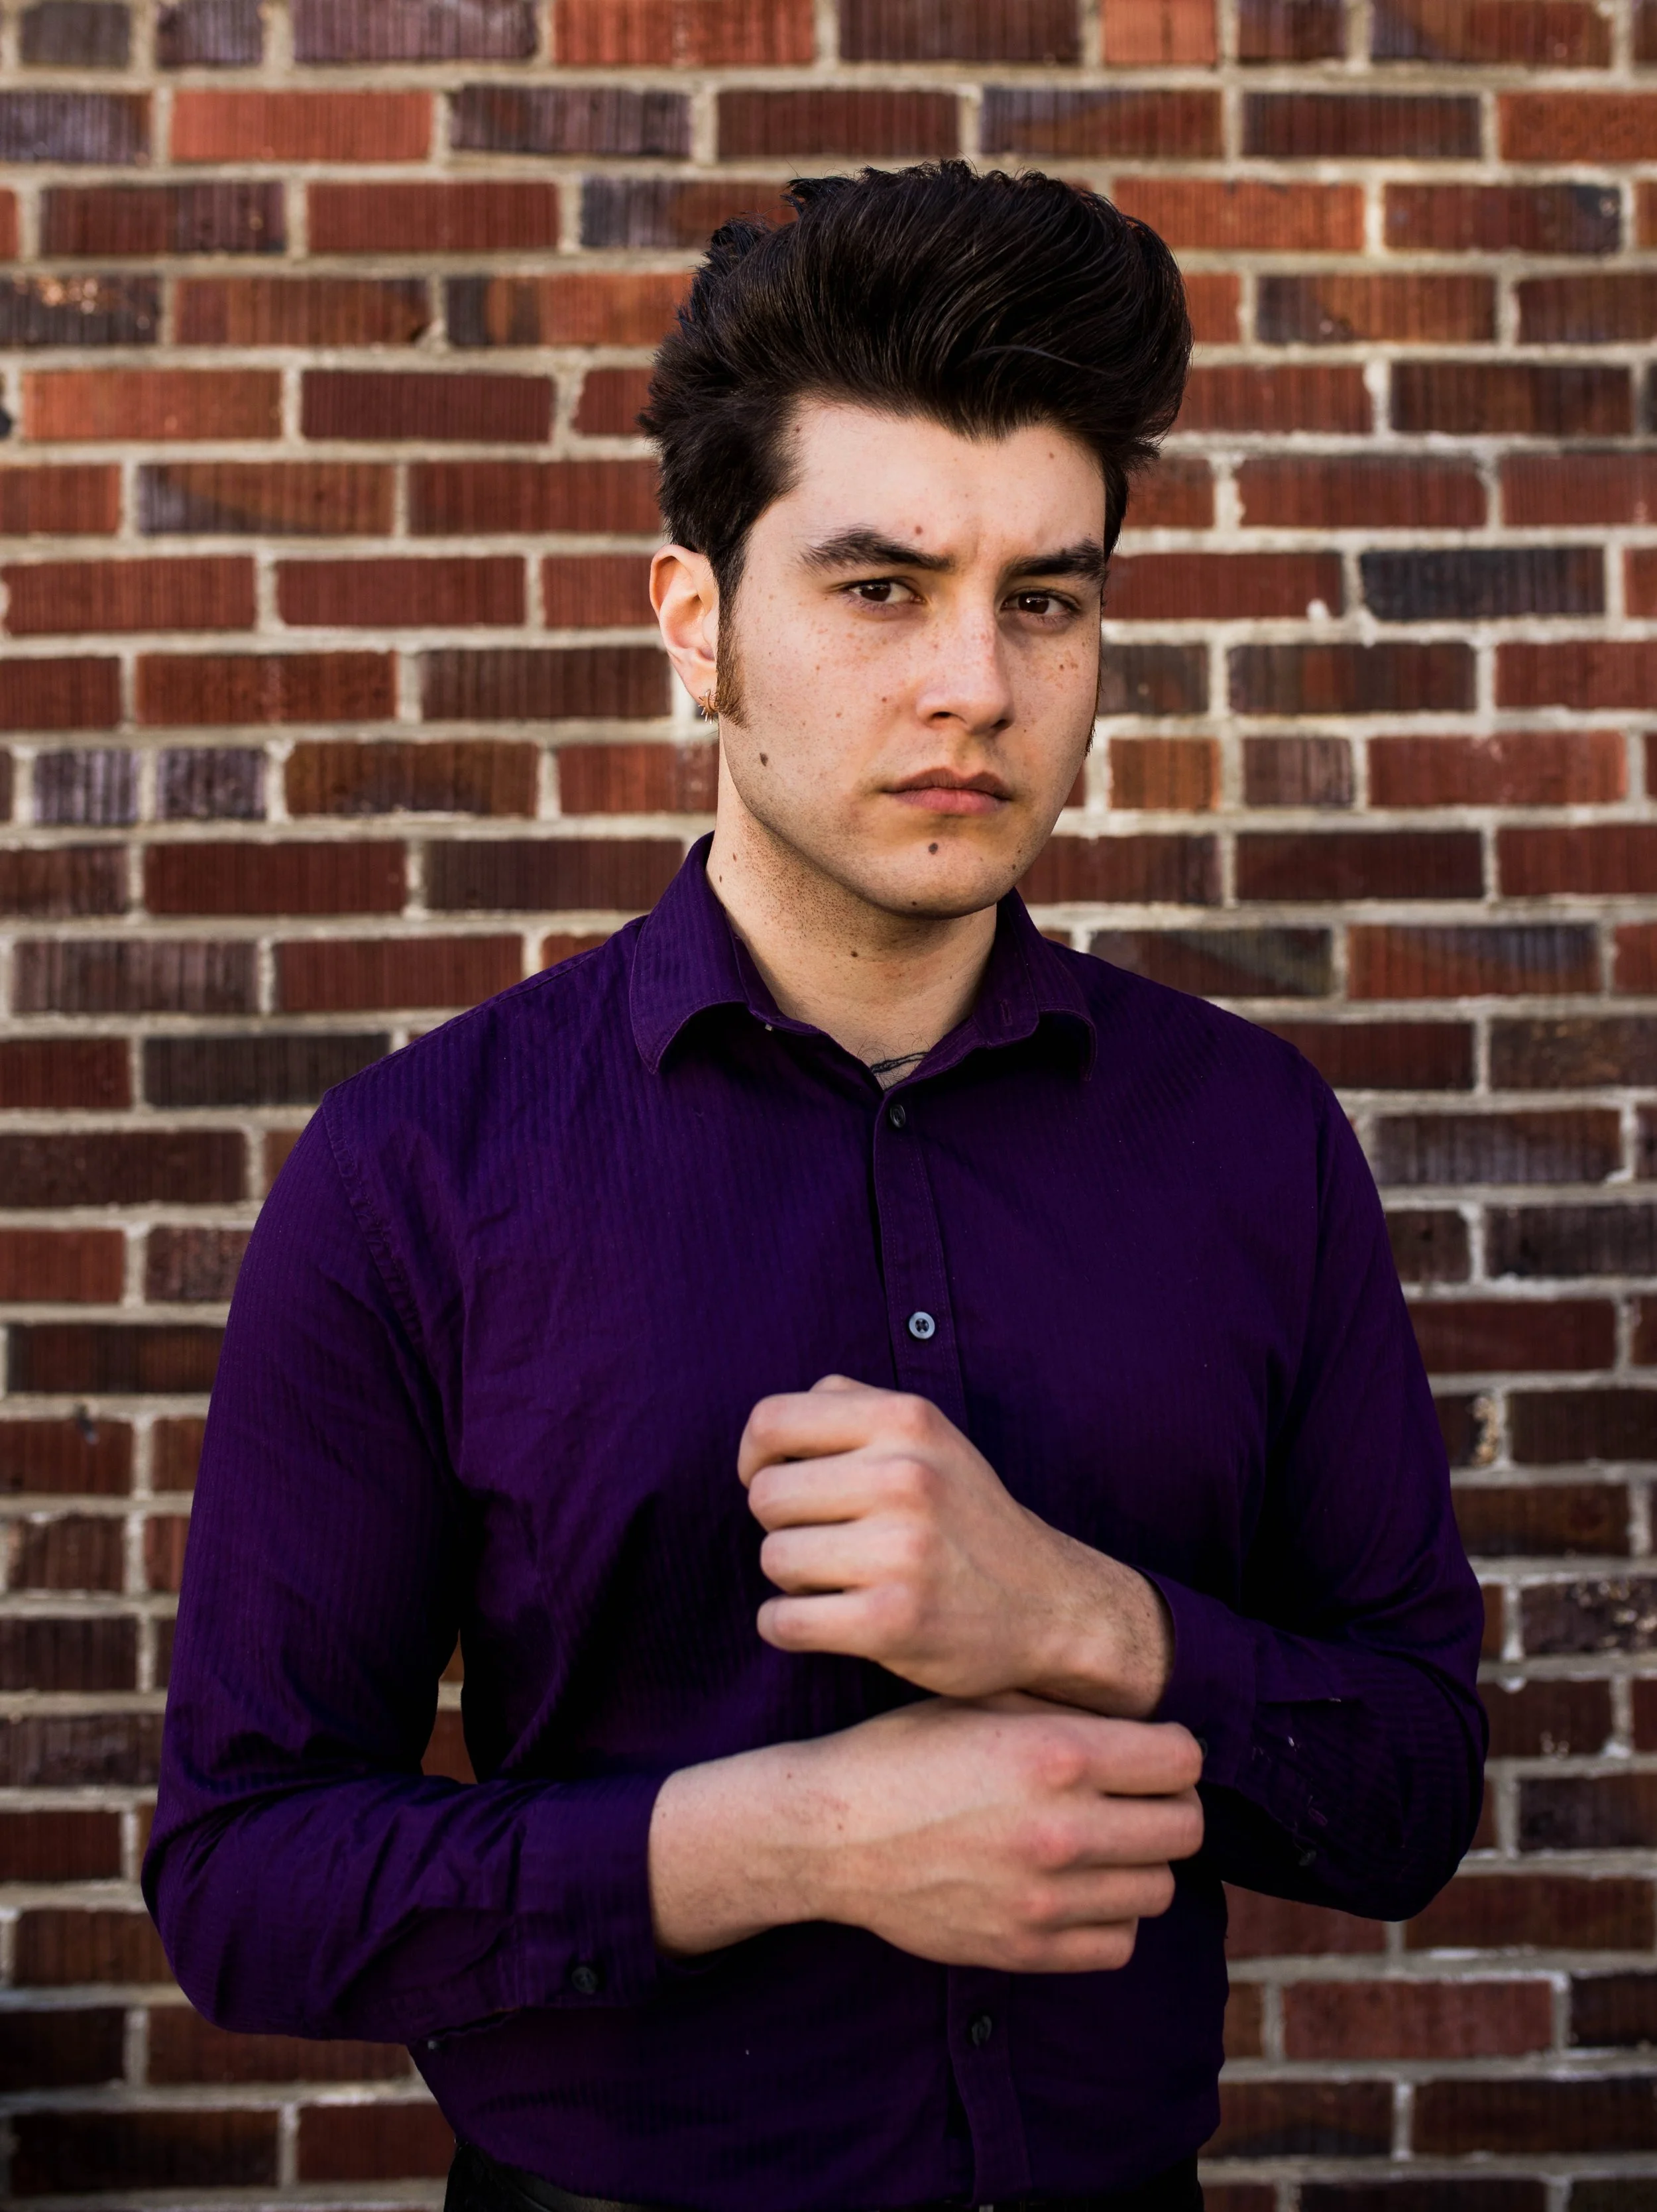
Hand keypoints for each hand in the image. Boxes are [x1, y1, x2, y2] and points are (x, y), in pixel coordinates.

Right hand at [649, 1697, 1203, 1970]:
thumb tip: (1138, 1724)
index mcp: (1057, 1754)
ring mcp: (1047, 1899)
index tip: (1148, 1753)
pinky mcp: (1027, 1950)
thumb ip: (1064, 1711)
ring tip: (1103, 1844)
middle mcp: (1063, 1829)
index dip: (1170, 1751)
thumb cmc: (904, 1752)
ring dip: (1141, 1863)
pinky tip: (1077, 1888)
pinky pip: (1118, 1943)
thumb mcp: (982, 1701)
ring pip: (1159, 1889)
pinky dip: (1110, 1917)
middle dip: (1168, 1806)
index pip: (1182, 1759)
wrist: (831, 1832)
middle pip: (1185, 1828)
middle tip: (1134, 1798)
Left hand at [738, 1376, 1172, 1714]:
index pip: (770, 1421)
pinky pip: (781, 1621)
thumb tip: (765, 1431)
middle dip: (783, 1524)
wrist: (1051, 1606)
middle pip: (765, 1495)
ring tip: (839, 1580)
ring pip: (772, 1558)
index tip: (779, 1482)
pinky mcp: (892, 1621)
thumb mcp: (928, 1437)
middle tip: (826, 1540)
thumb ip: (852, 1409)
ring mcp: (901, 1551)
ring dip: (791, 1579)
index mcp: (907, 1420)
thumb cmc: (966, 1518)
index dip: (756, 1457)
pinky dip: (787, 1627)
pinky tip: (825, 1621)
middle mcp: (906, 1477)